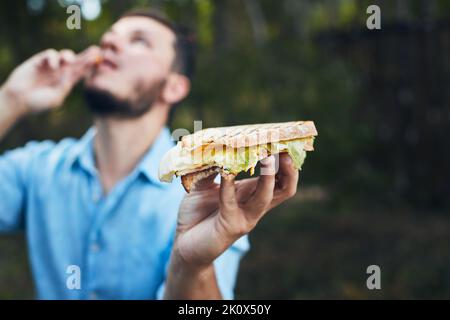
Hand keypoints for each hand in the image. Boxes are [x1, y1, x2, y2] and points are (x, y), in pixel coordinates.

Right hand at [1, 46, 99, 114]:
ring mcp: (51, 66)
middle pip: (77, 62)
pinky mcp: (40, 61)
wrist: (19, 100)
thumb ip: (64, 86)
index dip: (90, 66)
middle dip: (86, 56)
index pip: (82, 72)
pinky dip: (53, 58)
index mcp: (67, 82)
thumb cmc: (38, 103)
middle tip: (96, 50)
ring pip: (65, 55)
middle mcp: (61, 73)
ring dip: (69, 56)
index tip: (99, 61)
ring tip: (69, 62)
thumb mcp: (56, 98)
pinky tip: (52, 66)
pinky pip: (51, 54)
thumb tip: (70, 74)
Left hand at [174, 153, 298, 266]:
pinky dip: (229, 186)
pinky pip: (231, 202)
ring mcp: (245, 217)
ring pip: (267, 196)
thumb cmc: (196, 213)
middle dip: (288, 169)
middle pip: (285, 188)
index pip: (279, 177)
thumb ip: (211, 168)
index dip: (286, 161)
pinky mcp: (230, 226)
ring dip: (268, 176)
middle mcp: (254, 205)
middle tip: (284, 149)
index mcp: (251, 193)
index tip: (285, 140)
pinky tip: (226, 173)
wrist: (184, 243)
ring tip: (267, 157)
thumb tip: (215, 148)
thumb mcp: (203, 185)